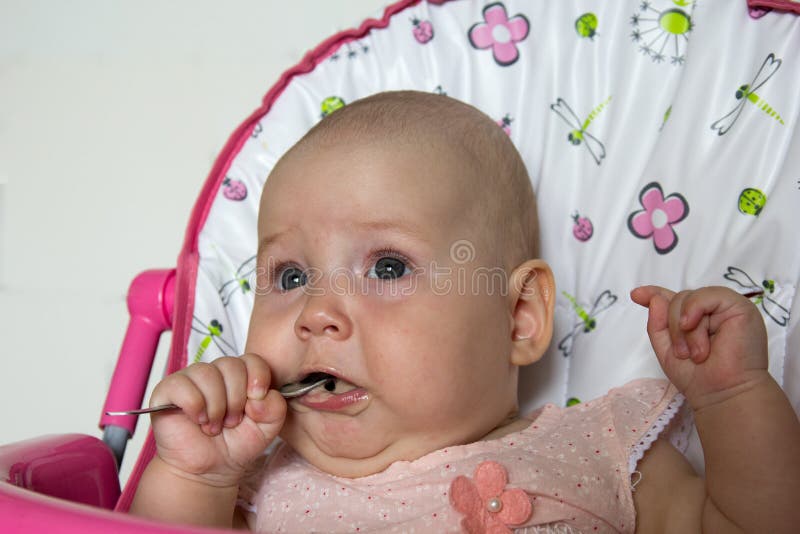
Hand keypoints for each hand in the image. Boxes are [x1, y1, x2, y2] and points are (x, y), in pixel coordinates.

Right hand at [148, 353, 286, 486]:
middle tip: (232, 422)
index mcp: (240, 376)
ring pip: (207, 374)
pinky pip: (182, 385)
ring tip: (214, 426)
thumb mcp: (268, 428)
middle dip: (236, 399)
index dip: (257, 377)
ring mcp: (190, 380)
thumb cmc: (236, 445)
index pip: (251, 359)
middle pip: (231, 365)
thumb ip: (275, 407)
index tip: (256, 400)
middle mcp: (215, 373)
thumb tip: (259, 395)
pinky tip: (198, 421)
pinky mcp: (166, 391)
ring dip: (216, 406)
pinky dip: (195, 406)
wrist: (209, 471)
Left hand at [630, 286, 768, 410]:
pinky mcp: (740, 307)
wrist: (723, 394)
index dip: (654, 293)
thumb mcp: (666, 349)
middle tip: (684, 354)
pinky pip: (707, 295)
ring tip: (697, 354)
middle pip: (677, 299)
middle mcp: (712, 311)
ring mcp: (726, 307)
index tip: (636, 295)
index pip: (674, 298)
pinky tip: (694, 328)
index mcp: (697, 319)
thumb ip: (657, 324)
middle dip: (672, 328)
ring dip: (685, 330)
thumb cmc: (698, 377)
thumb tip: (654, 298)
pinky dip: (694, 311)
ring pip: (688, 298)